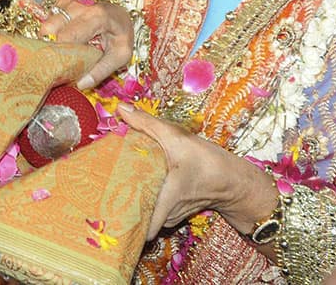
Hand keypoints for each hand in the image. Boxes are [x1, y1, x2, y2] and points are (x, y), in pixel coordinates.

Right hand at [38, 0, 133, 88]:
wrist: (123, 16)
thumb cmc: (122, 35)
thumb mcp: (121, 55)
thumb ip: (103, 70)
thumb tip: (81, 84)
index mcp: (96, 16)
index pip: (67, 36)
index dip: (59, 53)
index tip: (58, 67)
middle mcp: (80, 6)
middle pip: (50, 28)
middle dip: (51, 46)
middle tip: (60, 60)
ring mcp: (70, 2)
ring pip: (47, 22)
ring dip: (50, 38)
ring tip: (62, 50)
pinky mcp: (64, 3)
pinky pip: (50, 18)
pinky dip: (52, 30)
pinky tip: (63, 38)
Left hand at [117, 105, 276, 240]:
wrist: (234, 179)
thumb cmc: (208, 162)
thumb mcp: (176, 138)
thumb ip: (147, 123)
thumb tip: (121, 108)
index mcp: (163, 201)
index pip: (134, 227)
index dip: (117, 219)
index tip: (101, 202)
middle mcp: (165, 216)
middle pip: (134, 217)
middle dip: (118, 203)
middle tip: (101, 185)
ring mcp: (170, 217)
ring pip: (144, 212)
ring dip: (132, 198)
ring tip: (114, 181)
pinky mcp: (175, 213)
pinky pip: (153, 209)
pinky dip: (145, 197)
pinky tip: (136, 182)